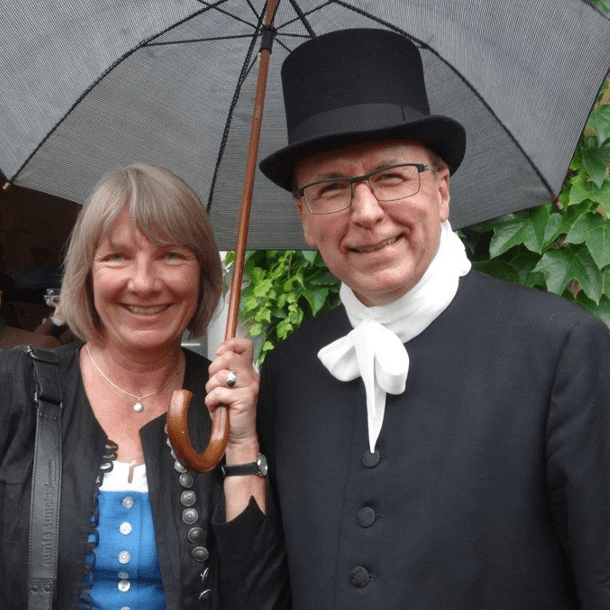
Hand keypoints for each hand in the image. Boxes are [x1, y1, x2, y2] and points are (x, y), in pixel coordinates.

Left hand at [205, 338, 259, 458]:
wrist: (239, 435)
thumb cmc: (229, 411)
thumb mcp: (226, 386)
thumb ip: (224, 370)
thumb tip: (218, 355)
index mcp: (248, 370)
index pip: (245, 345)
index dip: (230, 344)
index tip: (219, 353)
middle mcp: (252, 376)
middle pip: (229, 357)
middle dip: (213, 370)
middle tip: (214, 385)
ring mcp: (250, 387)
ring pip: (221, 375)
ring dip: (211, 388)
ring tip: (215, 399)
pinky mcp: (245, 399)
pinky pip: (219, 392)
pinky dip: (211, 401)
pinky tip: (216, 408)